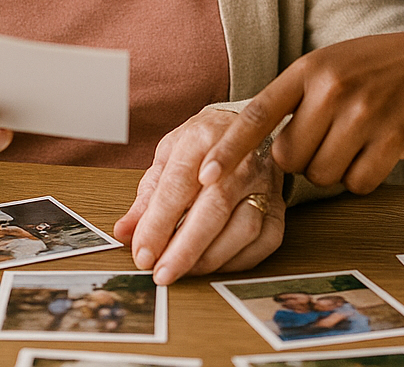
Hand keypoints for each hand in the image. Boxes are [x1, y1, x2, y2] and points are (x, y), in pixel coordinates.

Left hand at [113, 108, 283, 284]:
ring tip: (183, 271)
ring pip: (244, 227)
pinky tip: (213, 265)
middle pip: (214, 207)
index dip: (159, 224)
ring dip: (210, 257)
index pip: (179, 185)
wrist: (245, 129)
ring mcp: (264, 181)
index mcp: (203, 137)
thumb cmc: (202, 146)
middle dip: (185, 248)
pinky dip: (237, 260)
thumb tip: (124, 232)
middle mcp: (239, 157)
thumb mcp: (167, 157)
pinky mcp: (279, 204)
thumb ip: (146, 197)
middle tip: (161, 273)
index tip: (142, 253)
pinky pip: (265, 240)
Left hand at [199, 31, 403, 194]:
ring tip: (355, 139)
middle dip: (303, 159)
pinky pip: (357, 184)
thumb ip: (295, 96)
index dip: (230, 149)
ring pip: (321, 175)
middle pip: (290, 158)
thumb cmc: (376, 68)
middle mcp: (333, 89)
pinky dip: (363, 177)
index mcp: (309, 68)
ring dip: (334, 169)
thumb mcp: (330, 64)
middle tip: (328, 136)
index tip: (206, 175)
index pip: (257, 113)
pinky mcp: (392, 139)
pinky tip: (377, 150)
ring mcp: (363, 114)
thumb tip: (256, 144)